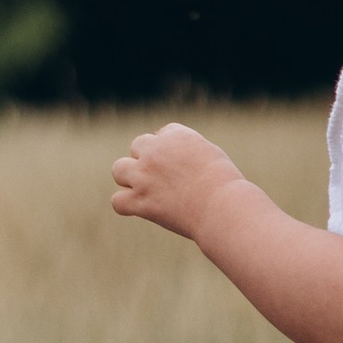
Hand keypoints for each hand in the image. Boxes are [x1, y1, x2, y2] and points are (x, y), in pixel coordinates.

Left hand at [111, 124, 248, 243]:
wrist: (223, 207)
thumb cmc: (225, 185)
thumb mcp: (211, 155)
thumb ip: (189, 152)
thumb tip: (177, 161)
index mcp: (176, 135)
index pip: (162, 133)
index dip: (170, 150)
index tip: (181, 165)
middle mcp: (155, 151)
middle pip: (138, 146)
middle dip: (147, 160)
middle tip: (165, 179)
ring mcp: (144, 175)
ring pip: (119, 169)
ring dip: (129, 178)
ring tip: (145, 191)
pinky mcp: (139, 200)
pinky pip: (117, 201)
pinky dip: (126, 205)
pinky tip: (139, 209)